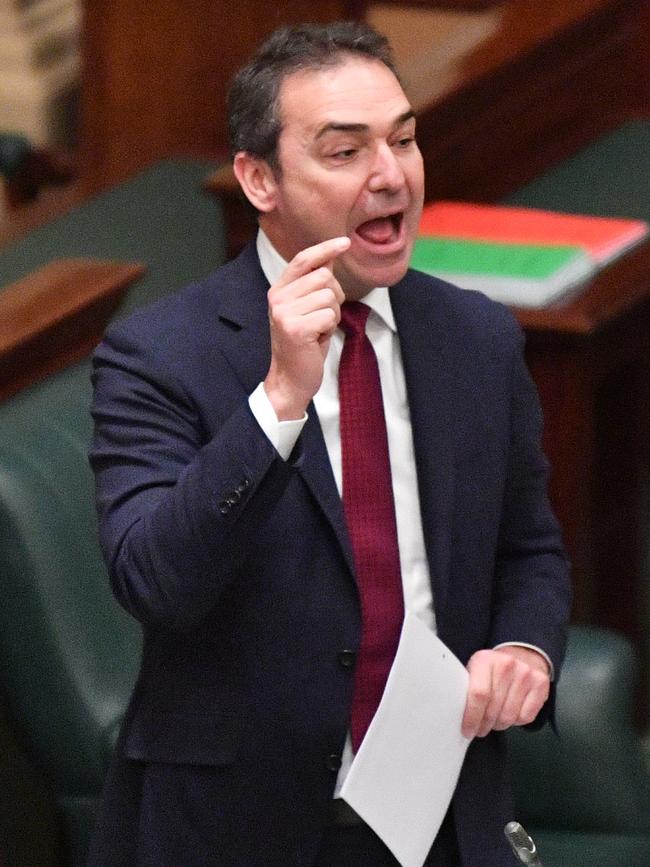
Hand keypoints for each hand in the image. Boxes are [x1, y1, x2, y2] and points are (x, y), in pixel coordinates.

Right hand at [264, 236, 350, 419]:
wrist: (290, 379)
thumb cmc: (303, 344)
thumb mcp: (307, 309)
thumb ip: (315, 283)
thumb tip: (330, 257)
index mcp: (279, 290)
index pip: (303, 259)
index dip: (325, 249)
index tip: (345, 242)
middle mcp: (277, 298)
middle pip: (324, 278)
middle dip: (334, 298)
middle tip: (322, 319)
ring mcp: (284, 313)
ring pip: (329, 297)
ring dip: (333, 315)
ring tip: (318, 330)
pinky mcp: (295, 328)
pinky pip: (330, 316)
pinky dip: (330, 328)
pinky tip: (317, 339)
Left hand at [461, 646, 549, 738]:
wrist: (521, 655)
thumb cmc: (493, 670)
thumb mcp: (475, 671)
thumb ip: (467, 689)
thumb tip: (457, 714)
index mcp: (484, 660)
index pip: (478, 694)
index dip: (472, 717)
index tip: (468, 730)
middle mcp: (506, 664)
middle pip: (493, 709)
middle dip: (484, 725)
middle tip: (480, 728)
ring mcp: (525, 673)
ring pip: (509, 716)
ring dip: (499, 724)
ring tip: (494, 719)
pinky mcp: (540, 684)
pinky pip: (525, 717)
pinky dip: (516, 721)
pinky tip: (511, 712)